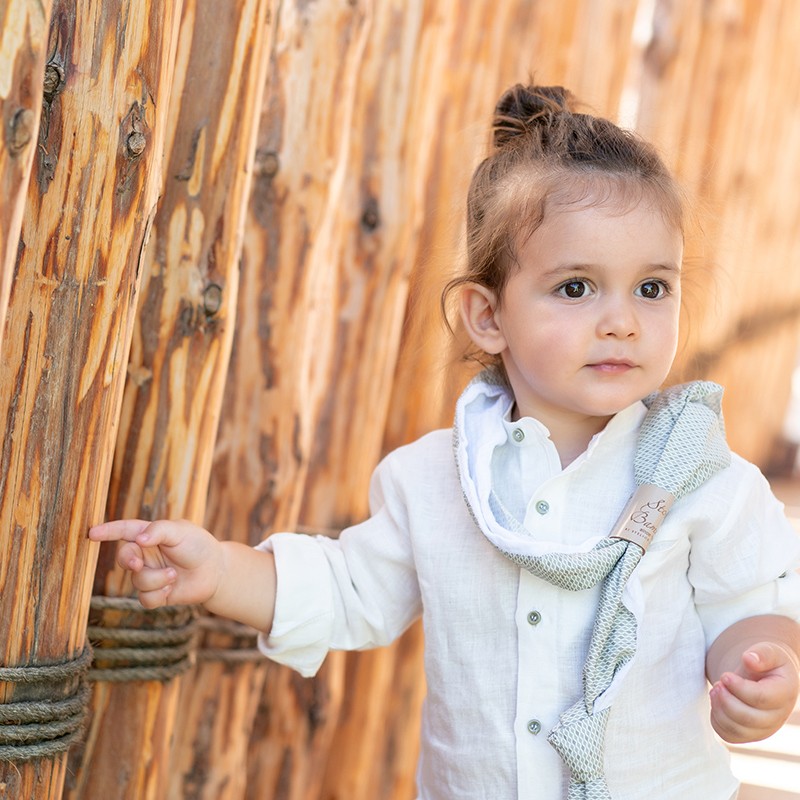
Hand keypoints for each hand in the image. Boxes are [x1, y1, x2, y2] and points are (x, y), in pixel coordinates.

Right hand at [89, 519, 223, 608]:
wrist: (215, 571)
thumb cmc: (198, 545)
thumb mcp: (181, 531)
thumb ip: (159, 530)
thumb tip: (139, 539)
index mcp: (149, 535)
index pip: (124, 531)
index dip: (107, 531)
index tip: (91, 533)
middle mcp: (146, 555)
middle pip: (124, 558)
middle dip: (128, 560)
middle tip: (138, 563)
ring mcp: (149, 574)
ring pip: (137, 581)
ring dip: (156, 579)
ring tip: (174, 575)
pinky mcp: (155, 593)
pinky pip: (145, 599)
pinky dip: (158, 594)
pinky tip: (172, 588)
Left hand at [709, 641, 799, 742]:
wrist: (765, 677)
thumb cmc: (766, 663)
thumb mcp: (768, 651)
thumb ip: (762, 653)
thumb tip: (749, 659)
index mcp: (784, 693)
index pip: (761, 698)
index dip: (739, 688)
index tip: (725, 675)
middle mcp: (778, 716)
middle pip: (748, 718)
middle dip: (726, 699)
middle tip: (718, 683)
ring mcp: (764, 729)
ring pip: (737, 730)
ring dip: (719, 709)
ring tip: (715, 690)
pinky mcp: (748, 734)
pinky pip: (728, 735)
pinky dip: (716, 719)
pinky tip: (716, 701)